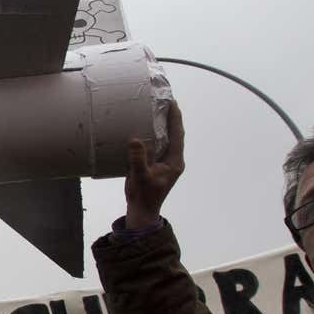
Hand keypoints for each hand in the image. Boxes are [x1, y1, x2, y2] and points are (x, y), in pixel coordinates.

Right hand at [123, 100, 183, 228]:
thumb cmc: (143, 196)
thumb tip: (135, 140)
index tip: (172, 102)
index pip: (178, 135)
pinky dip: (155, 134)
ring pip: (168, 139)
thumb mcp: (140, 177)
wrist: (142, 212)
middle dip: (171, 117)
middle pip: (175, 134)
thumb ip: (138, 159)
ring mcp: (166, 163)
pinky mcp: (158, 165)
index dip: (176, 118)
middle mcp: (173, 160)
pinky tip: (146, 128)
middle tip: (164, 101)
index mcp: (174, 162)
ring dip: (164, 125)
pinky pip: (159, 144)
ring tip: (156, 110)